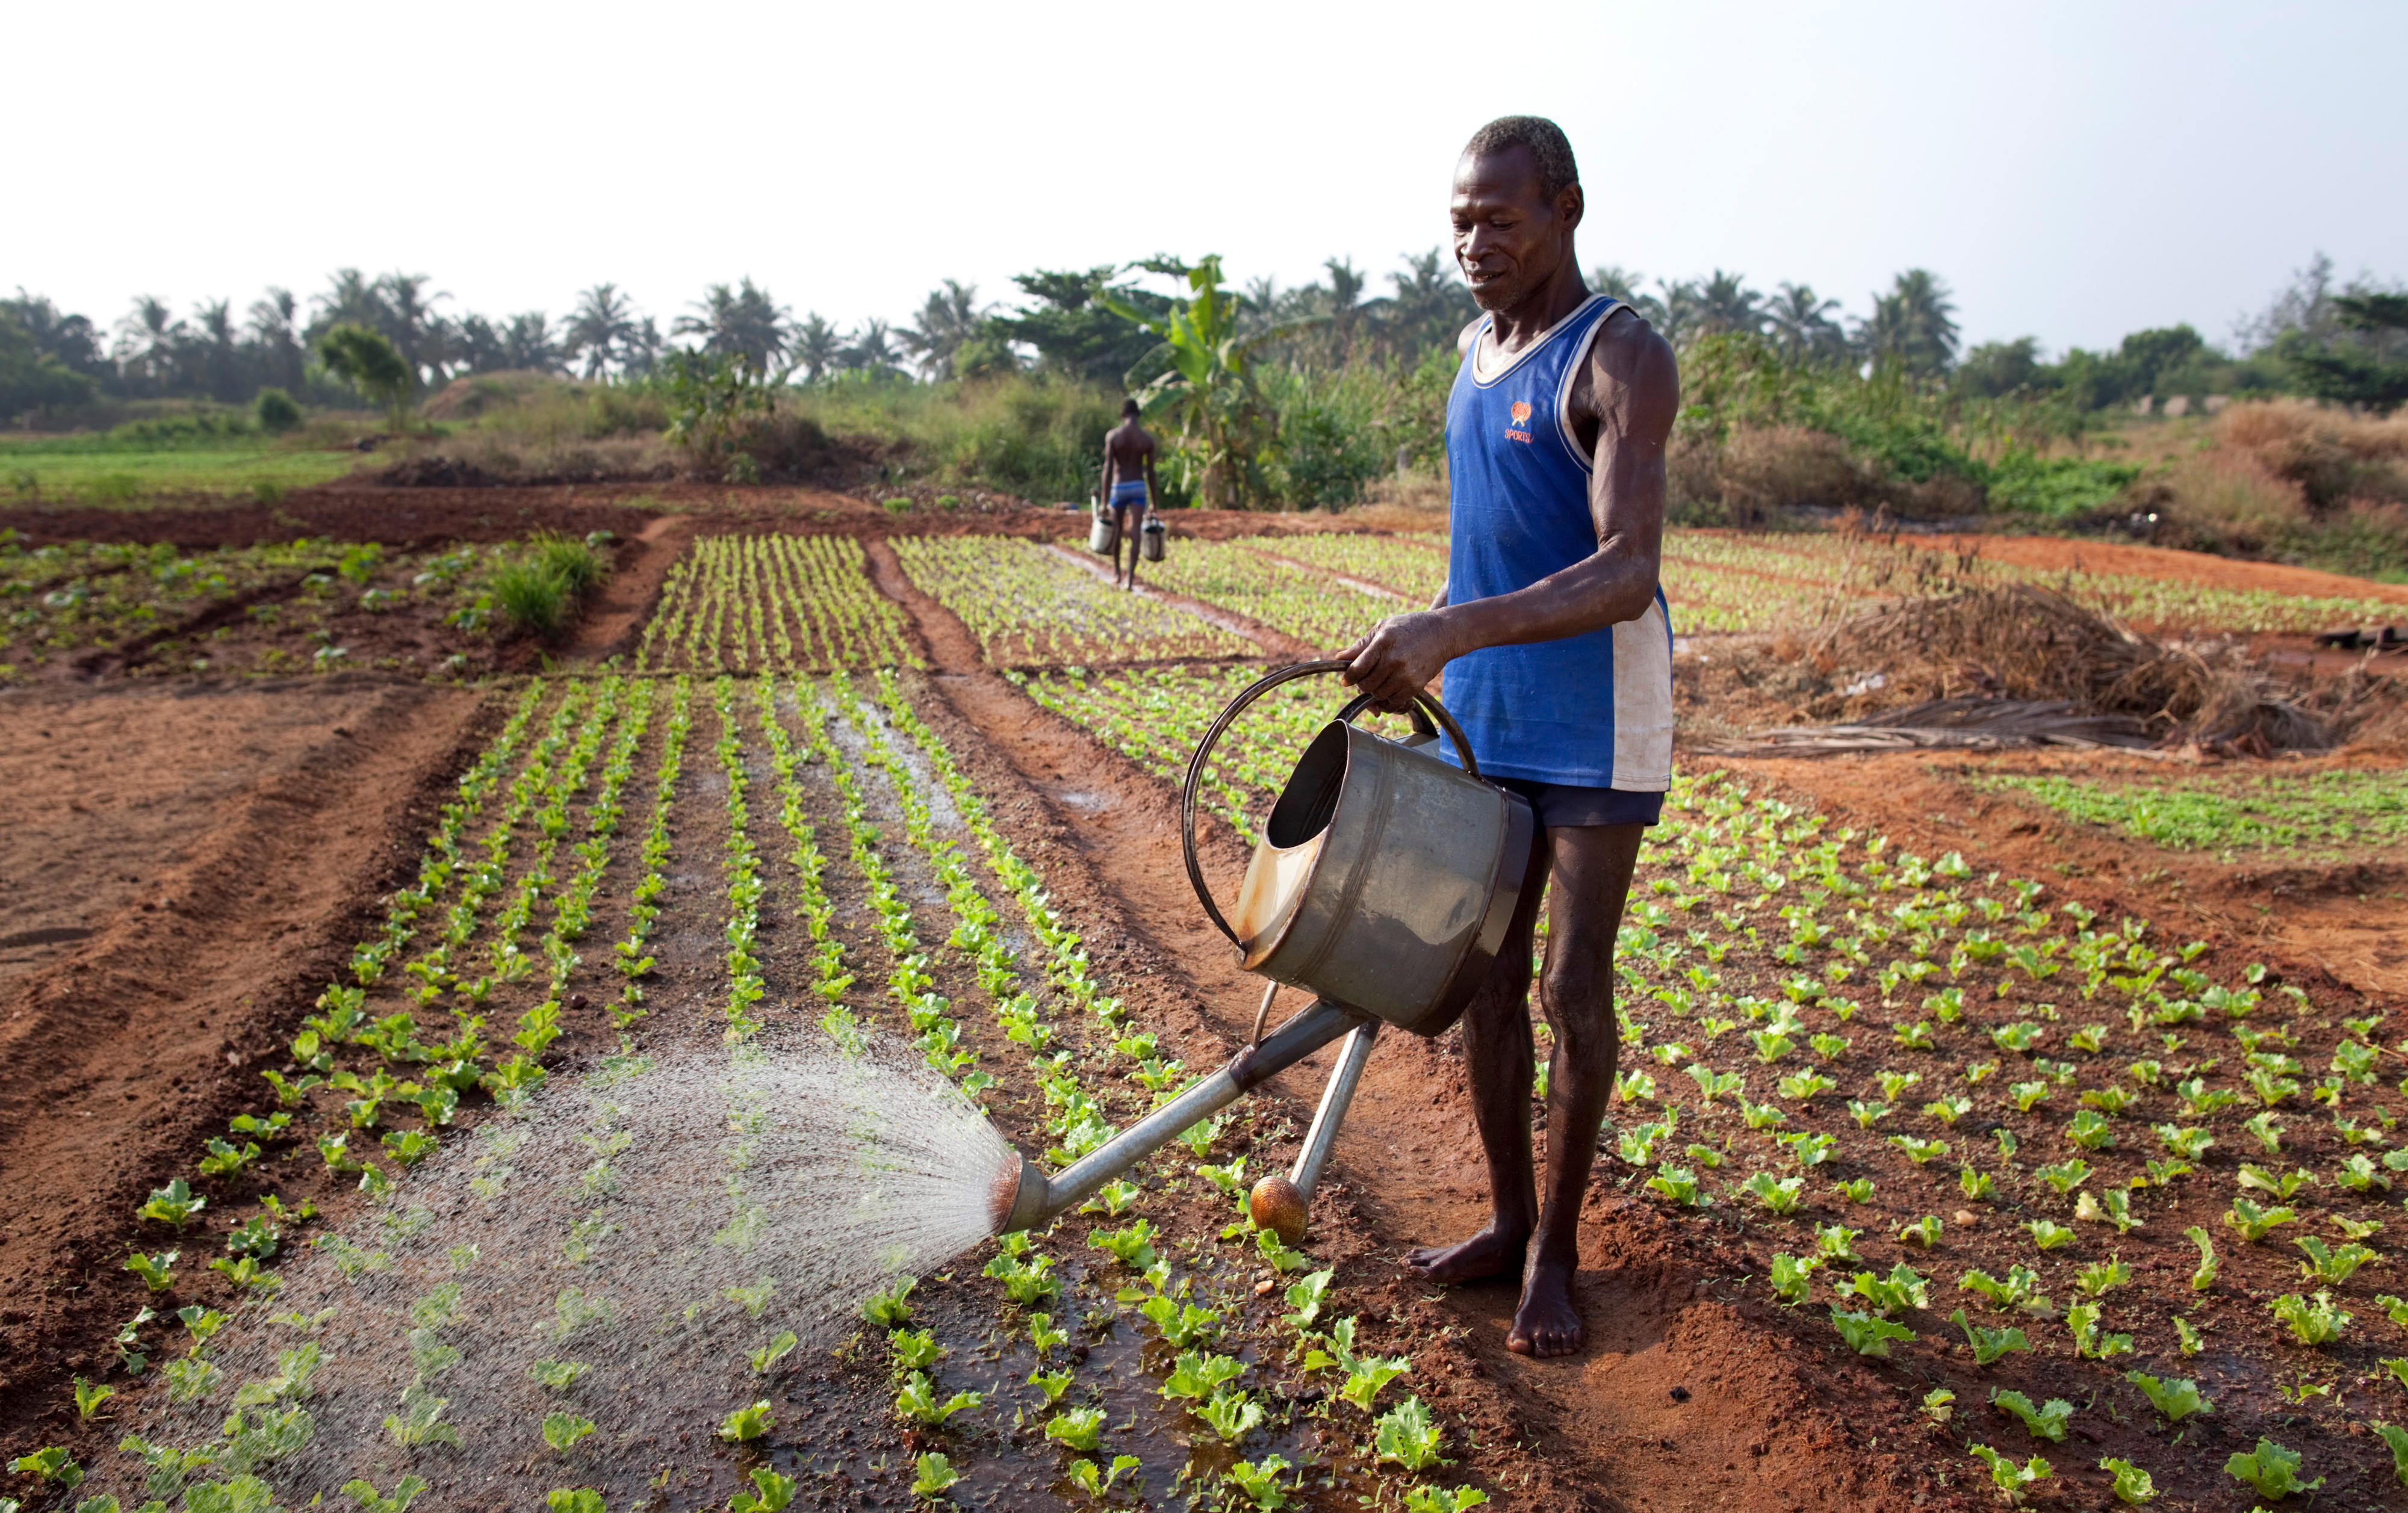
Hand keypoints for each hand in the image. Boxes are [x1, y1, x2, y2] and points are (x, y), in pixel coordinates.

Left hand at [1338, 610, 1455, 711]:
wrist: (1443, 633)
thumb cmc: (1410, 627)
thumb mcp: (1384, 627)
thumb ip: (1361, 644)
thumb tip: (1340, 658)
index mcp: (1383, 643)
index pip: (1358, 669)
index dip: (1348, 677)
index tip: (1346, 680)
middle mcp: (1394, 660)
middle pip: (1366, 685)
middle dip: (1362, 685)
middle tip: (1365, 679)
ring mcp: (1406, 675)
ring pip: (1378, 695)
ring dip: (1375, 691)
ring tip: (1380, 680)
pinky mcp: (1416, 686)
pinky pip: (1394, 702)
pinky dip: (1388, 699)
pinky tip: (1390, 688)